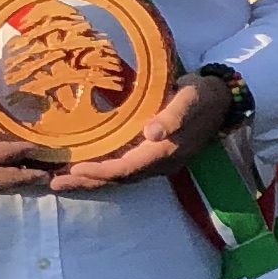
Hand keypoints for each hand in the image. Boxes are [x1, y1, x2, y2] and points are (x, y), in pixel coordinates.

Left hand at [46, 72, 238, 192]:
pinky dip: (104, 172)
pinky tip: (87, 167)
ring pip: (120, 177)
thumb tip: (152, 133)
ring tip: (63, 179)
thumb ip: (172, 116)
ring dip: (92, 180)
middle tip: (55, 183)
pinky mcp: (155, 155)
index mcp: (165, 152)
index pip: (126, 168)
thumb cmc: (201, 95)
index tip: (74, 168)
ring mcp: (158, 161)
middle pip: (118, 180)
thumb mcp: (189, 99)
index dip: (100, 171)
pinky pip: (125, 169)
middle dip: (87, 182)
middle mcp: (160, 163)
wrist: (222, 98)